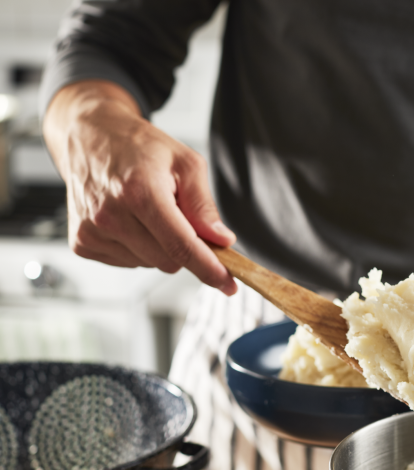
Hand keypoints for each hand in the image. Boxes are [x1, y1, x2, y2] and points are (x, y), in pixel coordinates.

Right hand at [43, 80, 236, 294]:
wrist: (90, 137)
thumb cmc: (140, 147)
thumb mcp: (185, 163)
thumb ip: (204, 205)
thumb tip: (221, 240)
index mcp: (140, 192)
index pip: (181, 246)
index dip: (209, 269)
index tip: (228, 284)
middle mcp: (110, 215)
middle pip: (169, 261)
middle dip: (185, 248)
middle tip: (181, 218)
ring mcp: (92, 231)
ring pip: (149, 264)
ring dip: (160, 247)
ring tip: (148, 212)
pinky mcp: (82, 243)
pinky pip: (128, 262)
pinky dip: (138, 247)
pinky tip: (130, 220)